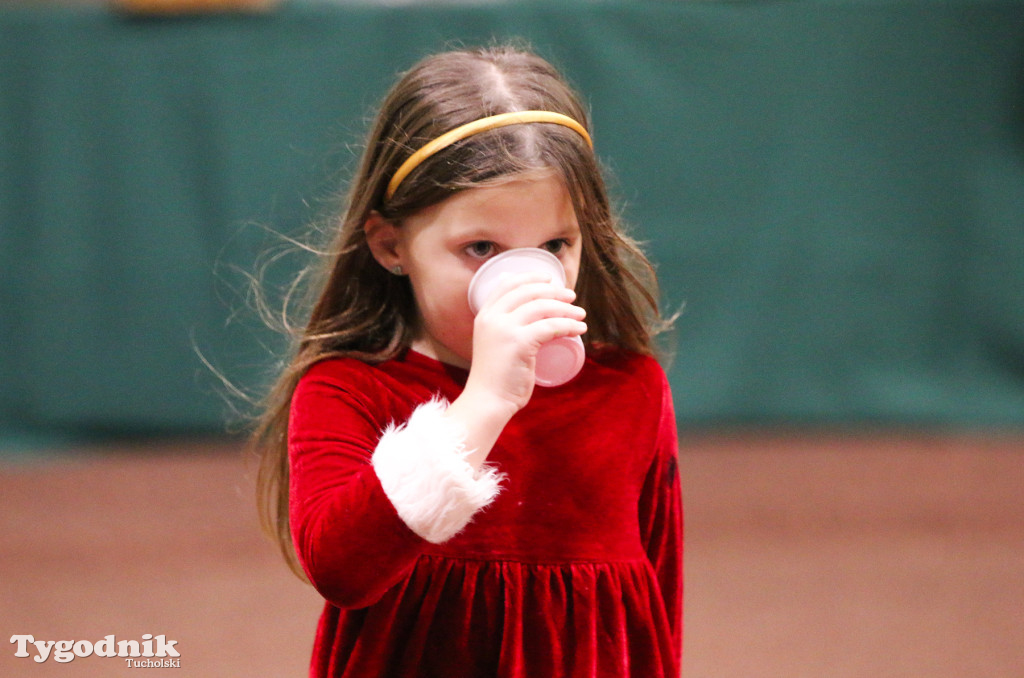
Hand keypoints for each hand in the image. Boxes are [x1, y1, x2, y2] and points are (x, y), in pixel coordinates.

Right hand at [467, 271, 586, 408]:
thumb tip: (527, 322)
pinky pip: (550, 327)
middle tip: (571, 297)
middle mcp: (492, 318)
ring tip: (580, 315)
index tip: (550, 279)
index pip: (508, 284)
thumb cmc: (496, 377)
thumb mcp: (494, 344)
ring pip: (542, 307)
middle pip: (528, 292)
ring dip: (566, 309)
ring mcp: (504, 329)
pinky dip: (569, 325)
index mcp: (484, 315)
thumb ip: (503, 331)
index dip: (531, 277)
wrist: (488, 400)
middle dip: (554, 291)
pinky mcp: (519, 343)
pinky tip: (579, 329)